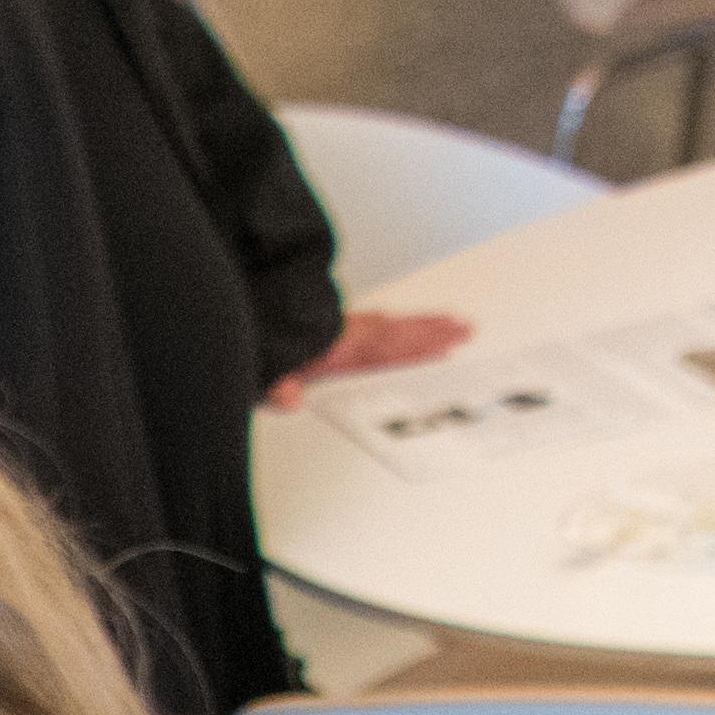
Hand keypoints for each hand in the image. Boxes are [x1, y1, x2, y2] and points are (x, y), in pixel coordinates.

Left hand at [271, 308, 472, 405]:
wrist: (249, 315)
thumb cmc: (263, 343)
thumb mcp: (267, 369)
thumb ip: (281, 384)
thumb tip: (291, 398)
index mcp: (337, 346)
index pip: (387, 348)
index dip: (417, 348)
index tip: (446, 347)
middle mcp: (346, 334)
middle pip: (398, 332)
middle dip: (433, 332)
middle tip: (465, 328)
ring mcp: (344, 328)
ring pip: (392, 324)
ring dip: (422, 324)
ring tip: (451, 323)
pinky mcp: (337, 327)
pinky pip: (377, 323)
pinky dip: (397, 323)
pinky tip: (405, 324)